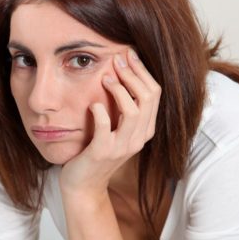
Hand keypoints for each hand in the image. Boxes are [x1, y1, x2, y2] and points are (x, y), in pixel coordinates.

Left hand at [59, 49, 160, 195]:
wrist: (83, 184)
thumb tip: (120, 71)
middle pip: (148, 98)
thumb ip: (123, 108)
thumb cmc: (97, 151)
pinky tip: (93, 105)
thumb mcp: (116, 129)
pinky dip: (100, 112)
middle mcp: (139, 138)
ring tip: (105, 78)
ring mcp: (122, 147)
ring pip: (134, 111)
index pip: (154, 93)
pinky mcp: (103, 153)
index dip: (142, 71)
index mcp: (145, 130)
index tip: (128, 54)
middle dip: (133, 74)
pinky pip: (106, 128)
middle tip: (116, 60)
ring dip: (119, 90)